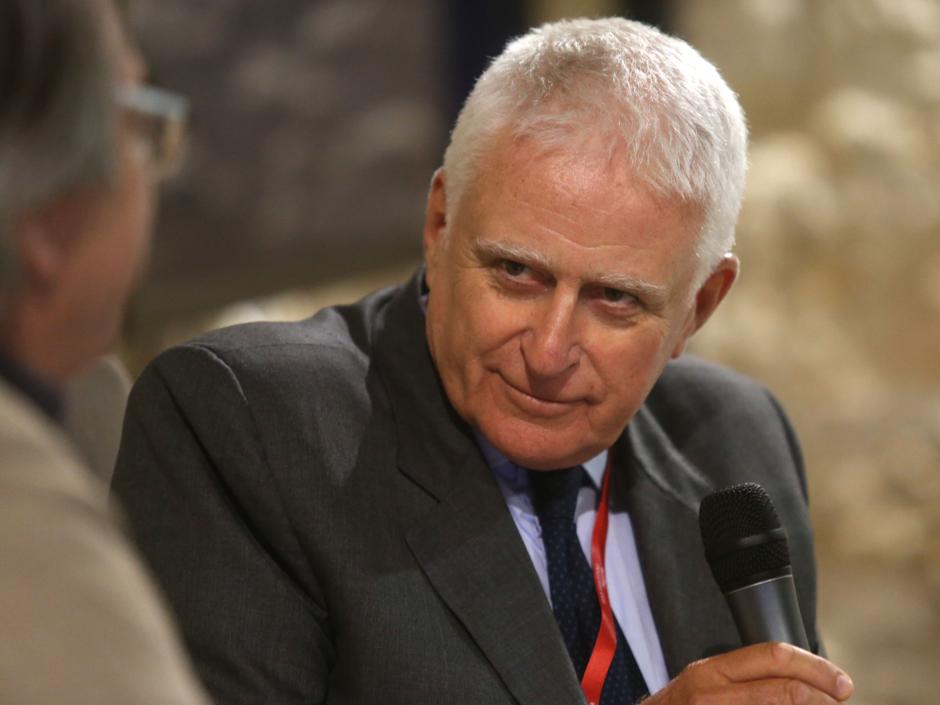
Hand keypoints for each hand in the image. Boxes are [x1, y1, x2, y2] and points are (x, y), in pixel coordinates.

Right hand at [646, 642, 853, 704]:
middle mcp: (711, 695)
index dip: (815, 668)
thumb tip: (799, 682)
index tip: (839, 682)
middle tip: (840, 700)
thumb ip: (741, 681)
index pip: (772, 657)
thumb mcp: (703, 688)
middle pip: (785, 690)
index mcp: (709, 673)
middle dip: (823, 696)